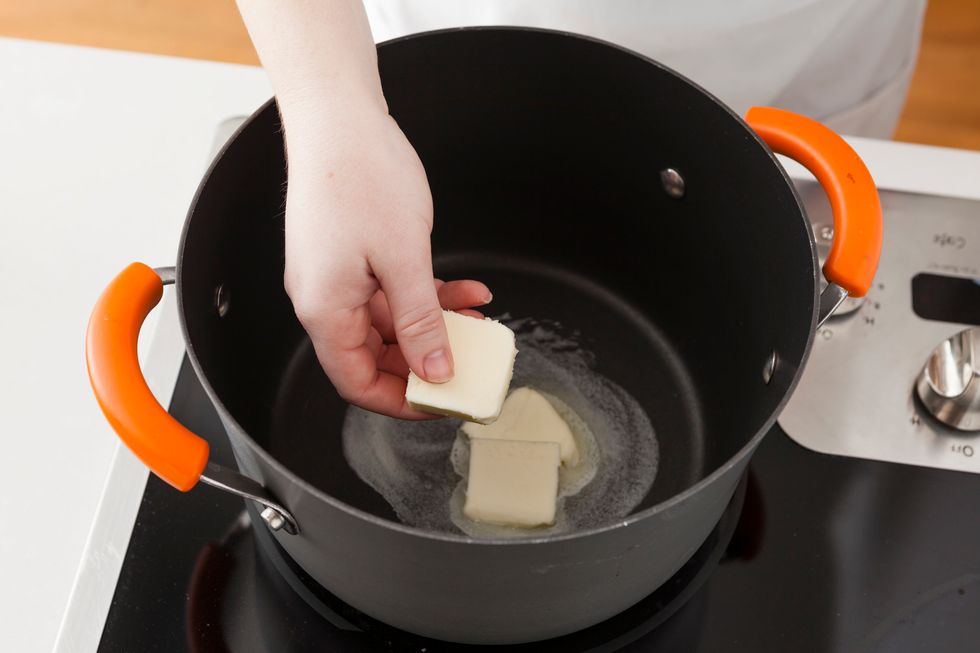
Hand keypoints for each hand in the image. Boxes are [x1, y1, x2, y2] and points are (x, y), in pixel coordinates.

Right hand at [282, 107, 490, 417]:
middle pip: (376, 357)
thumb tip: (435, 371)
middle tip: (470, 364)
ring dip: (437, 326)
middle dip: (427, 362)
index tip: (443, 401)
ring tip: (480, 322)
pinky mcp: (353, 258)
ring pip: (392, 324)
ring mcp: (338, 277)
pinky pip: (393, 293)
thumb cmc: (359, 175)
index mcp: (325, 309)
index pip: (358, 382)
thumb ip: (421, 322)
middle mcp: (324, 299)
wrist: (340, 117)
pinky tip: (466, 290)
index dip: (401, 401)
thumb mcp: (403, 258)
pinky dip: (429, 295)